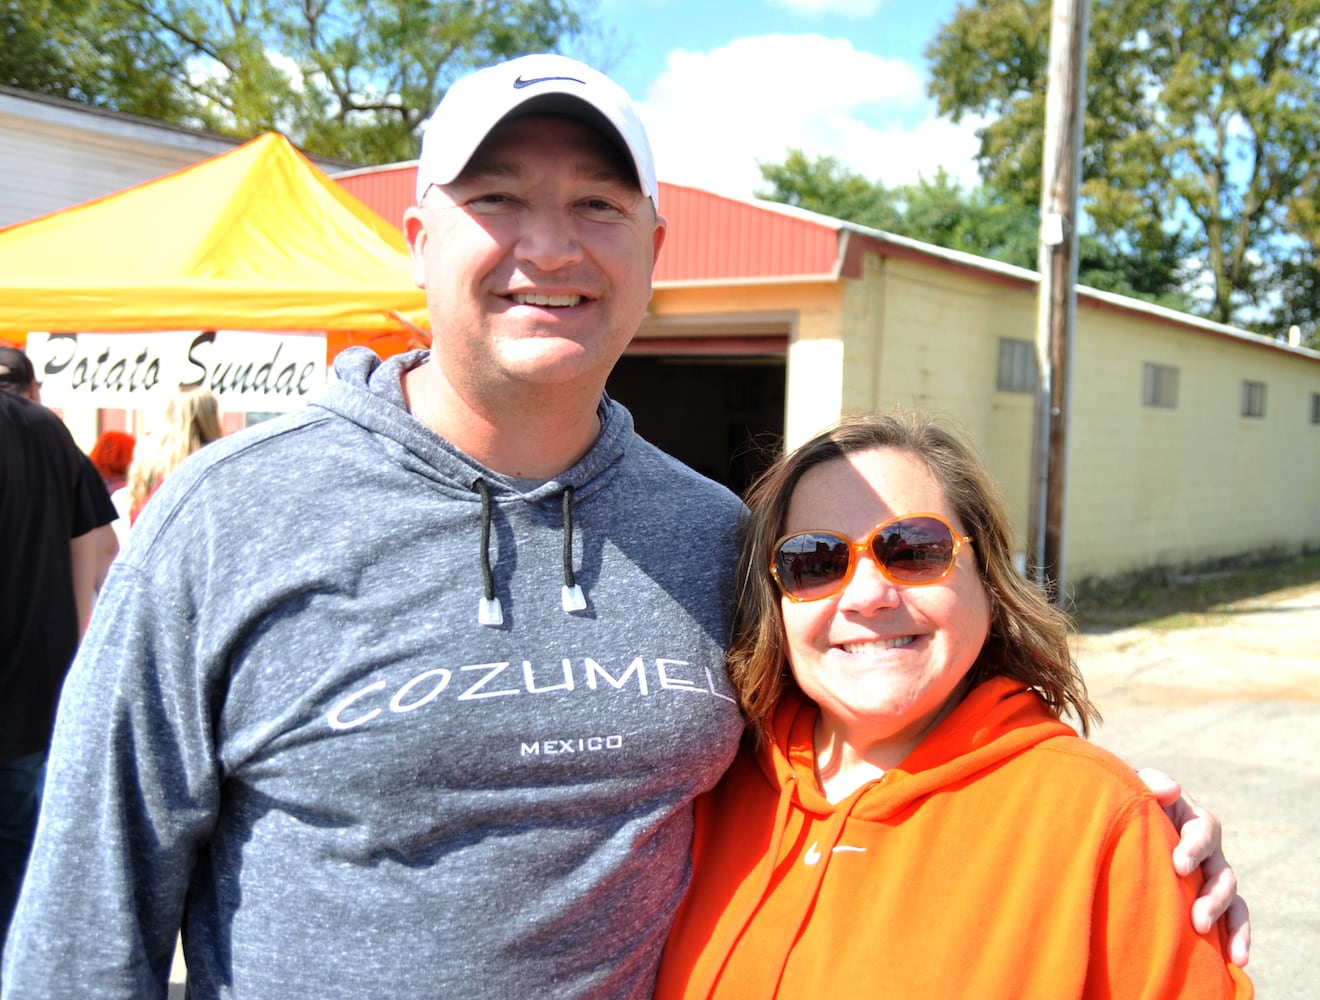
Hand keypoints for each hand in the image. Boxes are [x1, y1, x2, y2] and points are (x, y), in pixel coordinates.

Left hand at [1138, 768, 1250, 966]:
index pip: (1204, 830)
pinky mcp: (1204, 899)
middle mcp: (1206, 849)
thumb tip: (1172, 790)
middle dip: (1212, 897)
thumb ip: (1149, 782)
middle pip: (1222, 872)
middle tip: (1196, 919)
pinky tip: (1235, 961)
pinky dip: (1236, 937)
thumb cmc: (1123, 800)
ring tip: (1206, 938)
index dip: (1195, 847)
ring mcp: (1207, 876)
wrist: (1113, 822)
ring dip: (1227, 921)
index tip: (1178, 866)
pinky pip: (1230, 919)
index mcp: (1190, 818)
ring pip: (1230, 898)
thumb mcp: (1132, 785)